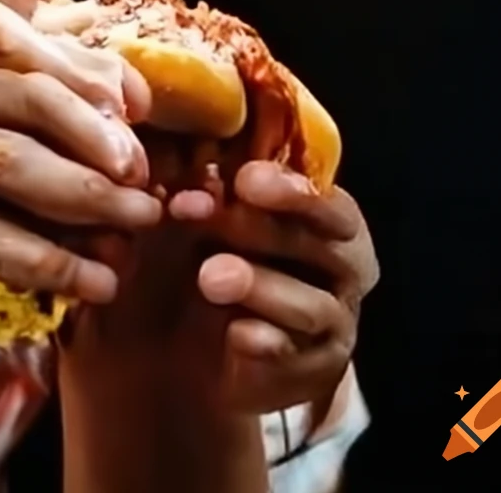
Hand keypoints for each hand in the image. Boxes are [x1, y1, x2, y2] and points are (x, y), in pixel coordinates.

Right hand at [0, 0, 162, 301]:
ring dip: (93, 203)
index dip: (84, 66)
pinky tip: (87, 282)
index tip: (127, 102)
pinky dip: (50, 263)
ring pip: (23, 170)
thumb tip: (34, 62)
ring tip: (136, 225)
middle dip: (101, 141)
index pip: (16, 33)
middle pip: (34, 102)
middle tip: (142, 174)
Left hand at [58, 153, 376, 416]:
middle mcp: (341, 264)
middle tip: (215, 218)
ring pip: (310, 302)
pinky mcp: (313, 372)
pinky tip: (236, 333)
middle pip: (325, 240)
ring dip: (261, 285)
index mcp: (323, 213)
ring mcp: (332, 321)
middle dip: (269, 228)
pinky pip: (296, 357)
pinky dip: (266, 343)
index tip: (244, 179)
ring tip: (211, 277)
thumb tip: (158, 128)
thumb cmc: (210, 252)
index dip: (286, 186)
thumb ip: (194, 176)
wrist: (199, 346)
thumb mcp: (201, 210)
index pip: (320, 191)